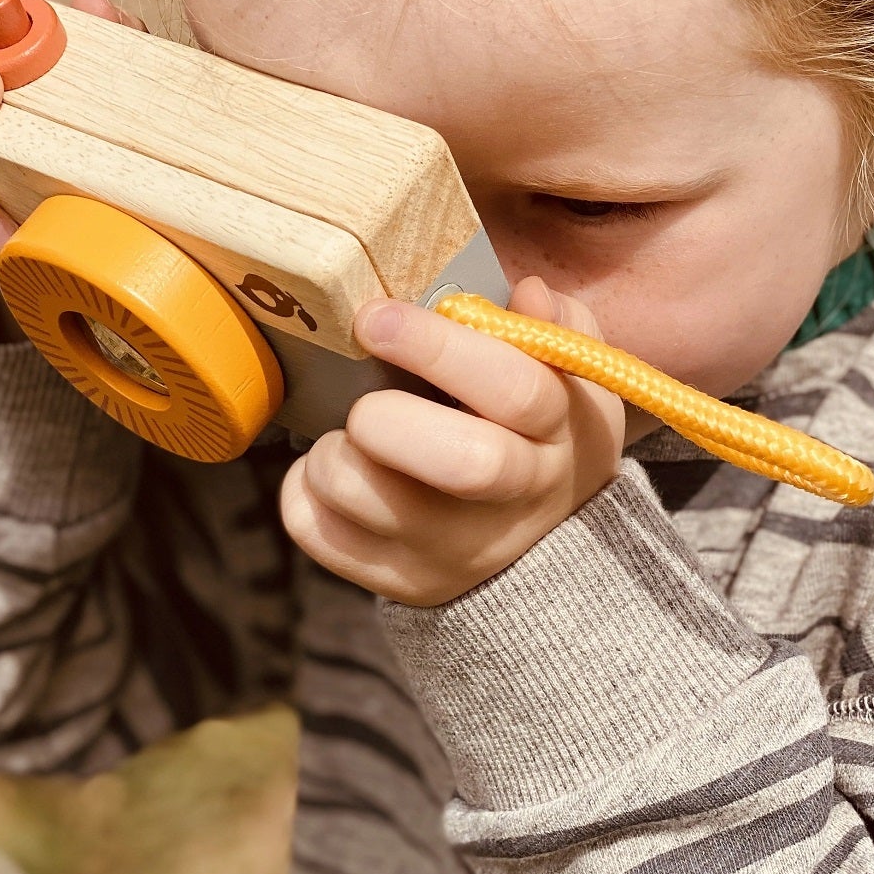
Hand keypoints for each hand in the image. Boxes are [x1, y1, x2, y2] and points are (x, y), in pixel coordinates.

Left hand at [279, 276, 625, 607]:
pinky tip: (338, 469)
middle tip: (362, 397)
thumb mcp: (569, 377)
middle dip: (386, 414)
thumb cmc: (540, 433)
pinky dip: (304, 492)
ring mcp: (453, 550)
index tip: (377, 318)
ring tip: (347, 433)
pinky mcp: (401, 581)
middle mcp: (513, 500)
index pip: (514, 389)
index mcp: (557, 432)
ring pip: (364, 496)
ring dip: (332, 451)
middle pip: (461, 462)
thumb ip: (551, 327)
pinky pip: (318, 531)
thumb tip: (525, 293)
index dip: (439, 347)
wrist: (542, 541)